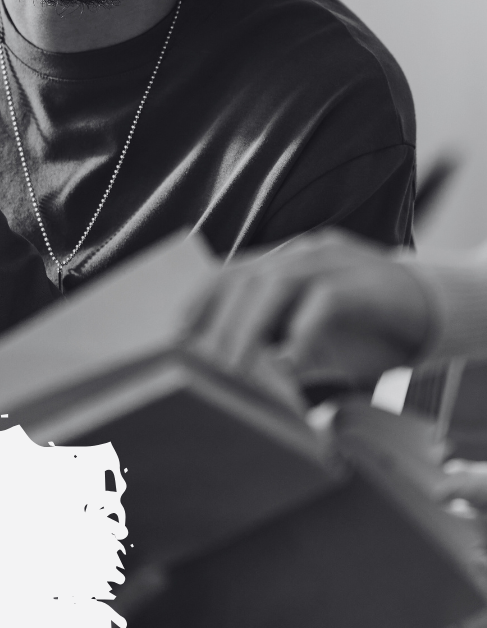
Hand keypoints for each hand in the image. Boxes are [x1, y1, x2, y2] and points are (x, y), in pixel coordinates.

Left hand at [184, 230, 433, 391]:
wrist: (449, 312)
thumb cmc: (378, 331)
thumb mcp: (320, 341)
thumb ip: (283, 347)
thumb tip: (242, 373)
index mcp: (289, 261)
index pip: (231, 273)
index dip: (201, 301)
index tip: (178, 335)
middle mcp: (305, 254)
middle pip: (244, 276)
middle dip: (216, 319)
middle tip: (201, 359)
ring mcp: (335, 262)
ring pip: (275, 283)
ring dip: (247, 326)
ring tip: (233, 364)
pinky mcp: (365, 282)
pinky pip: (324, 301)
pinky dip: (301, 331)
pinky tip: (290, 364)